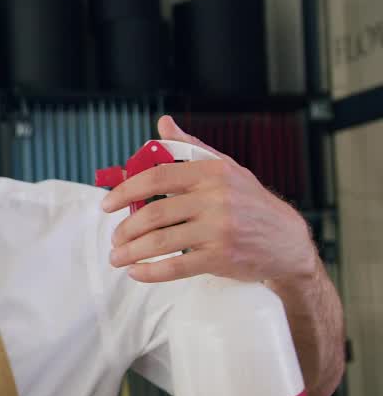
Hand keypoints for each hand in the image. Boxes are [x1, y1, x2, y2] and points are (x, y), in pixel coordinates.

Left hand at [100, 115, 316, 283]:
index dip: (125, 190)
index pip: (157, 176)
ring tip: (117, 257)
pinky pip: (176, 267)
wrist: (288, 242)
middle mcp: (217, 199)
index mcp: (213, 172)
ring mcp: (219, 230)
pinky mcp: (221, 258)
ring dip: (130, 252)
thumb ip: (191, 148)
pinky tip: (135, 272)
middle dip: (125, 229)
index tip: (107, 204)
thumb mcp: (226, 168)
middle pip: (154, 212)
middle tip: (114, 238)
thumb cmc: (250, 203)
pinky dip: (150, 272)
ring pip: (160, 241)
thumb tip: (163, 123)